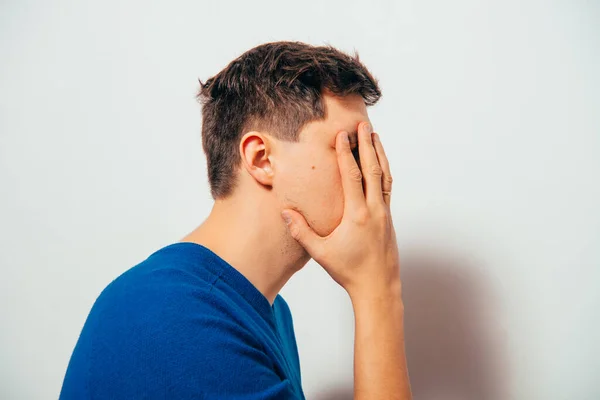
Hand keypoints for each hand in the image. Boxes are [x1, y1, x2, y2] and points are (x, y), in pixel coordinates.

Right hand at [281, 121, 399, 295]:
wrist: (378, 287)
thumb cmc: (349, 271)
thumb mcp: (321, 253)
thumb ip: (302, 231)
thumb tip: (285, 212)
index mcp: (356, 215)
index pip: (352, 176)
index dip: (346, 154)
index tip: (342, 135)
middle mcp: (374, 210)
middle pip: (373, 170)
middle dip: (367, 145)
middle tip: (363, 125)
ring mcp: (384, 213)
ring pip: (385, 177)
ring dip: (380, 155)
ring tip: (375, 137)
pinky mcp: (388, 219)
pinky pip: (388, 188)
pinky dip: (385, 172)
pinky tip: (381, 165)